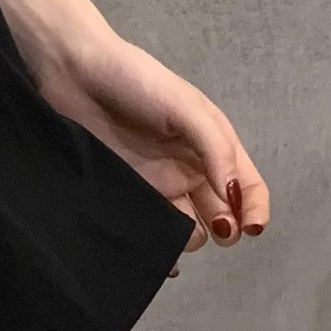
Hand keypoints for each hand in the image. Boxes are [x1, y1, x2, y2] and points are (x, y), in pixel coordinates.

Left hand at [38, 36, 269, 266]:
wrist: (75, 76)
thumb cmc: (136, 82)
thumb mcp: (185, 107)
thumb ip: (215, 148)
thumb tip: (234, 197)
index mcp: (212, 146)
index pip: (247, 186)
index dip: (256, 209)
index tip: (252, 228)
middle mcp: (191, 171)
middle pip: (222, 215)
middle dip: (225, 229)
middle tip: (216, 229)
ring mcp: (160, 188)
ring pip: (188, 230)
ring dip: (189, 239)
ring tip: (178, 235)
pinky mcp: (131, 199)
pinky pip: (153, 232)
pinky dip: (159, 249)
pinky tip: (158, 255)